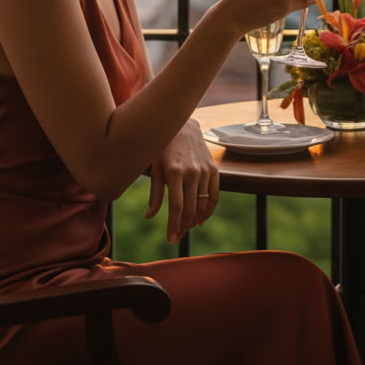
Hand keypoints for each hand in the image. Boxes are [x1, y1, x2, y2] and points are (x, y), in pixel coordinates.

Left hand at [146, 118, 218, 243]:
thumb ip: (154, 193)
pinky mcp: (214, 169)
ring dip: (194, 221)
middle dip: (183, 227)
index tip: (171, 239)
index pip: (177, 206)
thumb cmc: (163, 148)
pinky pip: (214, 195)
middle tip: (176, 237)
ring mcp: (205, 171)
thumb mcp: (155, 168)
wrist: (183, 126)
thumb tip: (149, 216)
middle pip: (190, 208)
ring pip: (203, 204)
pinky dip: (209, 210)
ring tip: (185, 229)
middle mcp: (192, 172)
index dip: (174, 225)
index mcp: (174, 172)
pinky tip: (201, 220)